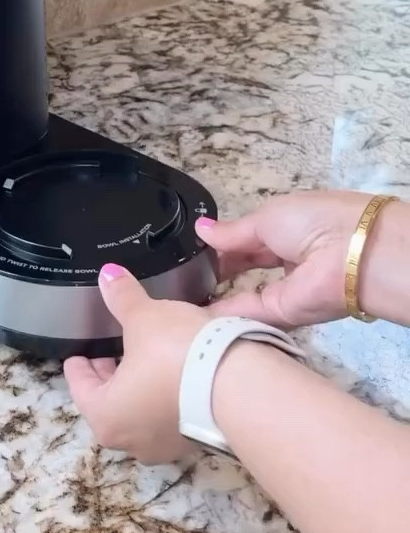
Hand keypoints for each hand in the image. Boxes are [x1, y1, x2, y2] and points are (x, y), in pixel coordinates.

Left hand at [63, 264, 206, 463]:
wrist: (237, 384)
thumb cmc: (175, 355)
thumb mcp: (144, 318)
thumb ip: (122, 298)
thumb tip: (108, 276)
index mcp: (107, 417)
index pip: (82, 390)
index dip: (79, 368)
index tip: (78, 356)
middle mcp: (132, 441)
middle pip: (110, 405)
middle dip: (110, 376)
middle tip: (110, 351)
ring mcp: (166, 445)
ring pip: (141, 413)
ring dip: (139, 387)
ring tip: (143, 357)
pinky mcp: (195, 439)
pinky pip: (169, 414)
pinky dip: (165, 394)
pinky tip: (173, 371)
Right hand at [197, 189, 374, 327]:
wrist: (350, 253)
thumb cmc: (310, 221)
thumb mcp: (265, 218)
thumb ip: (232, 232)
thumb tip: (201, 230)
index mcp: (283, 229)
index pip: (245, 239)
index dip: (219, 244)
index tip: (191, 251)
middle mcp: (283, 260)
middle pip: (244, 267)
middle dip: (217, 272)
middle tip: (183, 276)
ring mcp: (283, 290)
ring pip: (243, 294)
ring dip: (216, 297)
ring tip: (181, 298)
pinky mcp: (282, 315)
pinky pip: (247, 312)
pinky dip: (222, 313)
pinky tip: (195, 312)